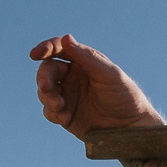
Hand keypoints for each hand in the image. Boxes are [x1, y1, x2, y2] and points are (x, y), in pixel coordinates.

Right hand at [29, 35, 163, 138]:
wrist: (131, 127)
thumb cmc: (125, 96)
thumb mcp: (109, 74)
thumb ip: (87, 57)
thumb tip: (66, 38)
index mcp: (83, 62)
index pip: (59, 49)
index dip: (46, 48)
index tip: (36, 54)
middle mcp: (72, 76)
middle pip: (47, 70)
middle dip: (43, 78)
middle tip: (47, 87)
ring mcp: (68, 95)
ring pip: (44, 91)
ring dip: (47, 97)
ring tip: (60, 106)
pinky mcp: (65, 115)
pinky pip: (49, 111)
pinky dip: (52, 113)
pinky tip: (65, 118)